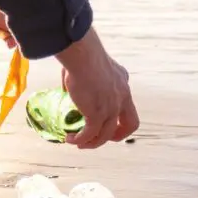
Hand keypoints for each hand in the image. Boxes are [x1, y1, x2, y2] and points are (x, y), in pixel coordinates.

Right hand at [56, 28, 138, 148]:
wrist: (82, 55)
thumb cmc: (83, 54)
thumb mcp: (89, 67)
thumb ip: (83, 80)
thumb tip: (67, 88)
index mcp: (122, 83)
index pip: (127, 106)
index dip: (119, 117)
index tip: (105, 120)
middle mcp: (122, 97)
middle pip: (130, 124)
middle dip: (116, 136)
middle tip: (98, 138)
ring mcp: (112, 107)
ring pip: (106, 134)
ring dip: (92, 142)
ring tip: (78, 143)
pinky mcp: (98, 114)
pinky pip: (90, 134)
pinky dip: (80, 139)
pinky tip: (70, 139)